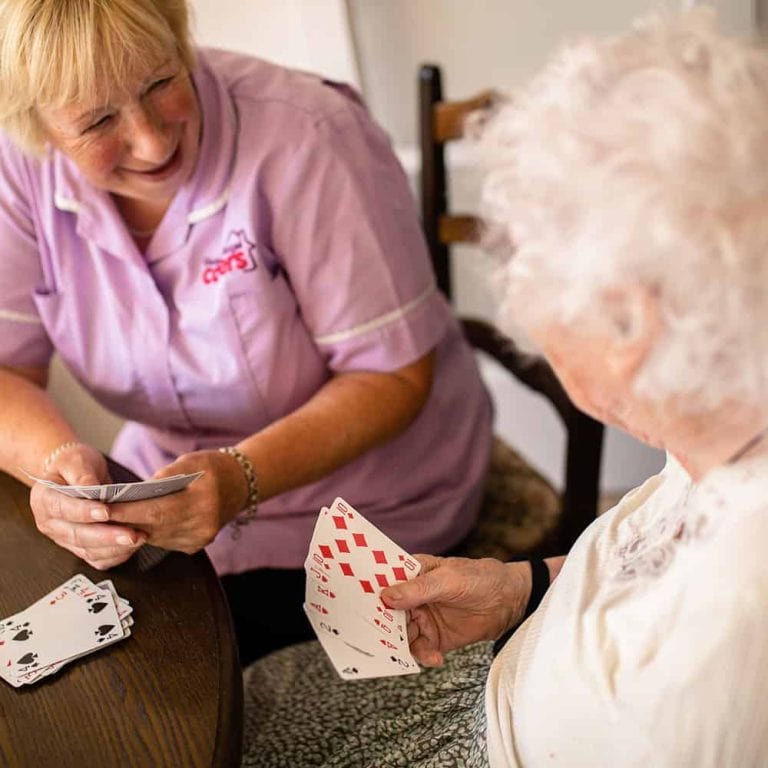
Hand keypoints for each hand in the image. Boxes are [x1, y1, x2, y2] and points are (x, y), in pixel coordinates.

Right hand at [29, 442, 146, 569]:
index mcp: (45, 500)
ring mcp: (64, 538)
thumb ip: (82, 475)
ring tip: (138, 539)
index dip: (85, 512)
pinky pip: (96, 558)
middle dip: (106, 536)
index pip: (63, 509)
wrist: (73, 474)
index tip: (106, 512)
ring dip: (114, 548)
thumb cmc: (73, 465)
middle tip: (130, 535)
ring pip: (88, 550)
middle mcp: (51, 523)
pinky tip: (132, 547)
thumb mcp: (76, 460)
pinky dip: (115, 556)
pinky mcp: (79, 547)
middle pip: (77, 535)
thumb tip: (91, 488)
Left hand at [106, 449, 248, 553]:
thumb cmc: (213, 467)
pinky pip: (164, 541)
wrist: (240, 484)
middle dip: (123, 521)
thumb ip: (161, 478)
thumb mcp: (189, 462)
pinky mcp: (195, 546)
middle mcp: (203, 525)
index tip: (102, 508)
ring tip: (109, 518)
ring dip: (131, 528)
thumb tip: (131, 494)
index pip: (156, 510)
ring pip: (155, 537)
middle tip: (97, 514)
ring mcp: (200, 539)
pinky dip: (148, 532)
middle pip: (153, 527)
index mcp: (203, 501)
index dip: (127, 512)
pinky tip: (134, 523)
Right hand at [380, 555, 531, 666]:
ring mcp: (422, 618)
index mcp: (411, 573)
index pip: (383, 581)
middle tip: (378, 639)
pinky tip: (435, 658)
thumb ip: (418, 589)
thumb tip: (386, 596)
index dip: (368, 591)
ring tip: (408, 653)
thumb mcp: (449, 579)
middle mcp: (411, 597)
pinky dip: (423, 657)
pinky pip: (419, 650)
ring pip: (399, 635)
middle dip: (380, 625)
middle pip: (386, 612)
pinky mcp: (434, 638)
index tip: (355, 604)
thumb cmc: (479, 578)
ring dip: (400, 645)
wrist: (510, 601)